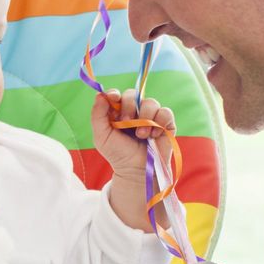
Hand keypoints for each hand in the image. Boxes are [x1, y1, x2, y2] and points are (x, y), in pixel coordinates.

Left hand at [92, 88, 173, 229]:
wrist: (136, 170)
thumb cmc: (118, 153)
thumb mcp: (101, 136)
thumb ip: (98, 115)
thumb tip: (100, 94)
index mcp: (117, 112)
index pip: (116, 94)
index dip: (114, 93)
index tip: (113, 98)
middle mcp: (134, 111)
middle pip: (133, 94)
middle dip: (129, 107)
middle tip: (126, 122)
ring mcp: (151, 116)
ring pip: (151, 102)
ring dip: (145, 117)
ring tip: (141, 135)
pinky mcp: (165, 123)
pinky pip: (165, 112)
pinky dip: (159, 122)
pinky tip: (153, 135)